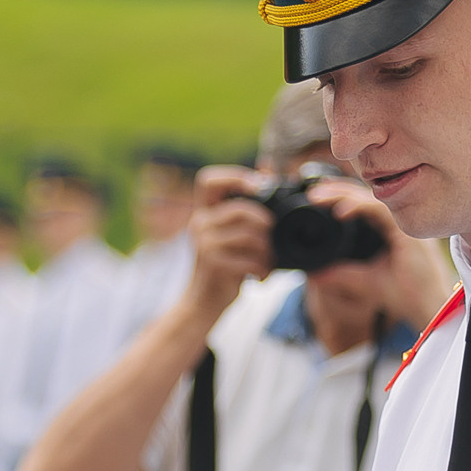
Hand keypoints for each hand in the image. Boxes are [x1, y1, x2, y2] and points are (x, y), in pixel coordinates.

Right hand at [182, 166, 277, 321]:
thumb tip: (267, 168)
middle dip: (264, 221)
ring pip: (250, 236)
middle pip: (241, 208)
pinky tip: (261, 275)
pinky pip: (250, 260)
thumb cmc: (224, 265)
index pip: (208, 180)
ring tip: (268, 261)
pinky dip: (263, 268)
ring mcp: (204, 244)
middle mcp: (199, 223)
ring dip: (267, 250)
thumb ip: (246, 206)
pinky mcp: (213, 264)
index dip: (234, 177)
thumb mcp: (232, 233)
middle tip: (272, 235)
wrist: (204, 302)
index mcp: (204, 212)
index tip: (258, 187)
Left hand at [312, 177, 454, 331]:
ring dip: (344, 195)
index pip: (365, 204)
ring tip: (320, 199)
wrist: (428, 309)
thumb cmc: (406, 296)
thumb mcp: (365, 282)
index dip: (342, 197)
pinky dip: (359, 207)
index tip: (318, 198)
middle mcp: (401, 223)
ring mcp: (406, 224)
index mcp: (393, 230)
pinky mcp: (408, 230)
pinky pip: (381, 210)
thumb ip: (342, 274)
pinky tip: (341, 212)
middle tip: (313, 195)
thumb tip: (314, 274)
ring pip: (372, 198)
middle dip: (338, 191)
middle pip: (367, 196)